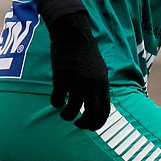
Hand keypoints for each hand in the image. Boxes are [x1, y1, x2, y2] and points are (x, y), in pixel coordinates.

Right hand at [50, 14, 110, 129]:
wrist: (72, 33)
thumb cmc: (86, 52)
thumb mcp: (100, 69)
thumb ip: (99, 86)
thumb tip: (97, 104)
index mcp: (102, 82)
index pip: (105, 110)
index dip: (98, 123)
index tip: (90, 127)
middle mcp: (92, 82)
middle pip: (91, 112)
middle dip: (84, 124)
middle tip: (77, 124)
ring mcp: (77, 79)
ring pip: (75, 107)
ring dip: (68, 116)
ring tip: (65, 115)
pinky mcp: (62, 75)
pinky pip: (58, 97)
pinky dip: (56, 103)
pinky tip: (56, 101)